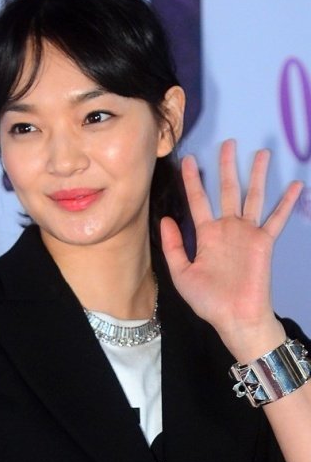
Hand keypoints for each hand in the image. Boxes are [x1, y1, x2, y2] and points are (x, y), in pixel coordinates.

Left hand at [161, 139, 302, 362]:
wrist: (235, 319)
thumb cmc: (208, 301)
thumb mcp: (182, 273)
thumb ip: (173, 246)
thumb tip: (166, 218)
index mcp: (206, 234)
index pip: (198, 200)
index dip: (192, 180)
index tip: (188, 160)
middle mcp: (227, 229)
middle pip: (227, 190)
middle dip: (226, 166)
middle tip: (228, 143)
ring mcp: (247, 234)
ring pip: (253, 196)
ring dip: (257, 175)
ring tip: (261, 153)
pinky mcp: (264, 242)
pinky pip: (276, 219)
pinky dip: (285, 203)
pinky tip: (295, 185)